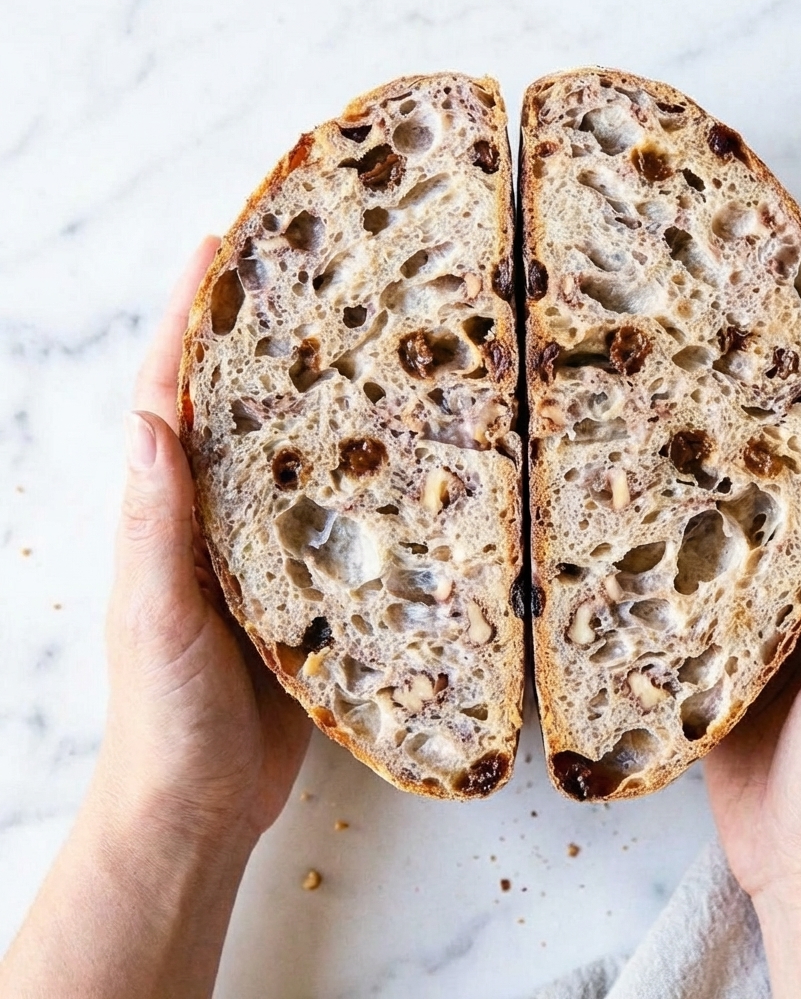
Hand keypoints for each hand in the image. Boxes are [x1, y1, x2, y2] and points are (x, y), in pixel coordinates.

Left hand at [99, 236, 311, 842]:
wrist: (202, 802)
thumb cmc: (162, 711)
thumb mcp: (152, 612)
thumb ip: (155, 522)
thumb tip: (151, 417)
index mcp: (169, 511)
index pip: (173, 393)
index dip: (190, 318)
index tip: (218, 246)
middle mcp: (218, 518)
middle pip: (241, 408)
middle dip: (264, 337)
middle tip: (312, 275)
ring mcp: (266, 551)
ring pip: (295, 456)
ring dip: (321, 397)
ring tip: (367, 340)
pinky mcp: (311, 589)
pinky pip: (337, 519)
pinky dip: (361, 479)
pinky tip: (403, 455)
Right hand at [704, 302, 800, 996]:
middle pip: (800, 452)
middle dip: (773, 382)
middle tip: (725, 318)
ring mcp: (767, 596)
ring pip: (741, 496)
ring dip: (715, 440)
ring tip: (669, 379)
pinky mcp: (718, 630)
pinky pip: (695, 556)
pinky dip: (670, 515)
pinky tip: (627, 486)